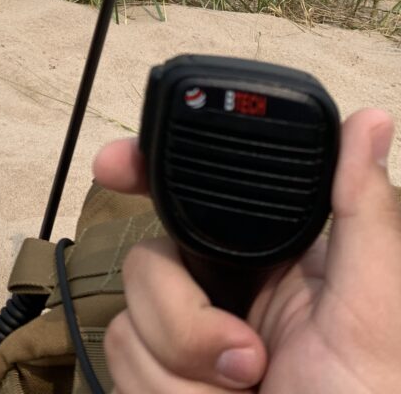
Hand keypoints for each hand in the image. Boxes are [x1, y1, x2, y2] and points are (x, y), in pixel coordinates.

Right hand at [94, 108, 400, 392]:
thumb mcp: (377, 313)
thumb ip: (364, 213)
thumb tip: (370, 120)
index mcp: (276, 257)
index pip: (197, 192)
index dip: (146, 168)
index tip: (113, 165)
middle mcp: (225, 290)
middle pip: (149, 256)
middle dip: (183, 316)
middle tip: (249, 362)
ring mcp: (189, 342)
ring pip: (127, 318)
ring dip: (183, 375)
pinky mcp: (161, 384)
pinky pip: (119, 367)